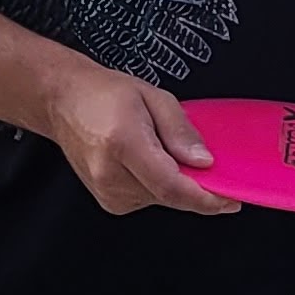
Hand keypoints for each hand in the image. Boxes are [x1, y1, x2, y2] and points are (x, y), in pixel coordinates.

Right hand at [48, 67, 238, 218]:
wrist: (64, 102)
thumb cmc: (104, 94)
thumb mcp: (153, 96)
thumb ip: (181, 130)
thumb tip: (204, 162)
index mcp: (122, 143)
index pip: (170, 185)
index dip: (205, 197)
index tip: (231, 199)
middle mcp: (110, 173)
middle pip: (169, 195)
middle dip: (196, 185)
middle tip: (201, 160)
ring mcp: (106, 191)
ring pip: (162, 199)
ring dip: (175, 181)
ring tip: (158, 148)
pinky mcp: (109, 201)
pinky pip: (149, 199)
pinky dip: (159, 185)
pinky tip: (147, 161)